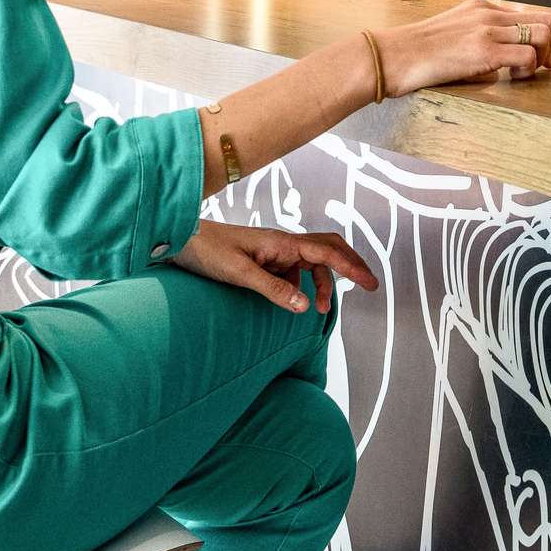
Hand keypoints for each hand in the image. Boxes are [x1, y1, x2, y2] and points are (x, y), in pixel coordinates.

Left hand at [172, 220, 378, 314]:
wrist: (181, 241)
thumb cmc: (208, 251)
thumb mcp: (240, 274)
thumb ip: (273, 290)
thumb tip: (305, 307)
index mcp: (282, 243)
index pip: (326, 252)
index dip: (351, 267)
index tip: (369, 283)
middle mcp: (283, 244)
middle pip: (328, 249)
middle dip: (349, 266)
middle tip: (368, 286)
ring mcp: (275, 251)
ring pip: (312, 263)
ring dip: (322, 283)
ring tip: (318, 310)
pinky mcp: (266, 260)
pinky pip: (294, 271)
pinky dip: (302, 285)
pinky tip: (291, 301)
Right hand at [373, 0, 550, 94]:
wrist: (394, 56)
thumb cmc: (418, 52)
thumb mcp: (454, 32)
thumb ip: (481, 36)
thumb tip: (508, 56)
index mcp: (482, 7)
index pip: (531, 13)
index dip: (544, 37)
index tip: (542, 57)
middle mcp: (489, 14)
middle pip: (547, 21)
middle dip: (550, 47)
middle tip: (536, 66)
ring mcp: (488, 30)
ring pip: (543, 35)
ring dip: (542, 58)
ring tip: (522, 72)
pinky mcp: (485, 50)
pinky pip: (528, 56)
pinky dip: (528, 70)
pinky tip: (511, 78)